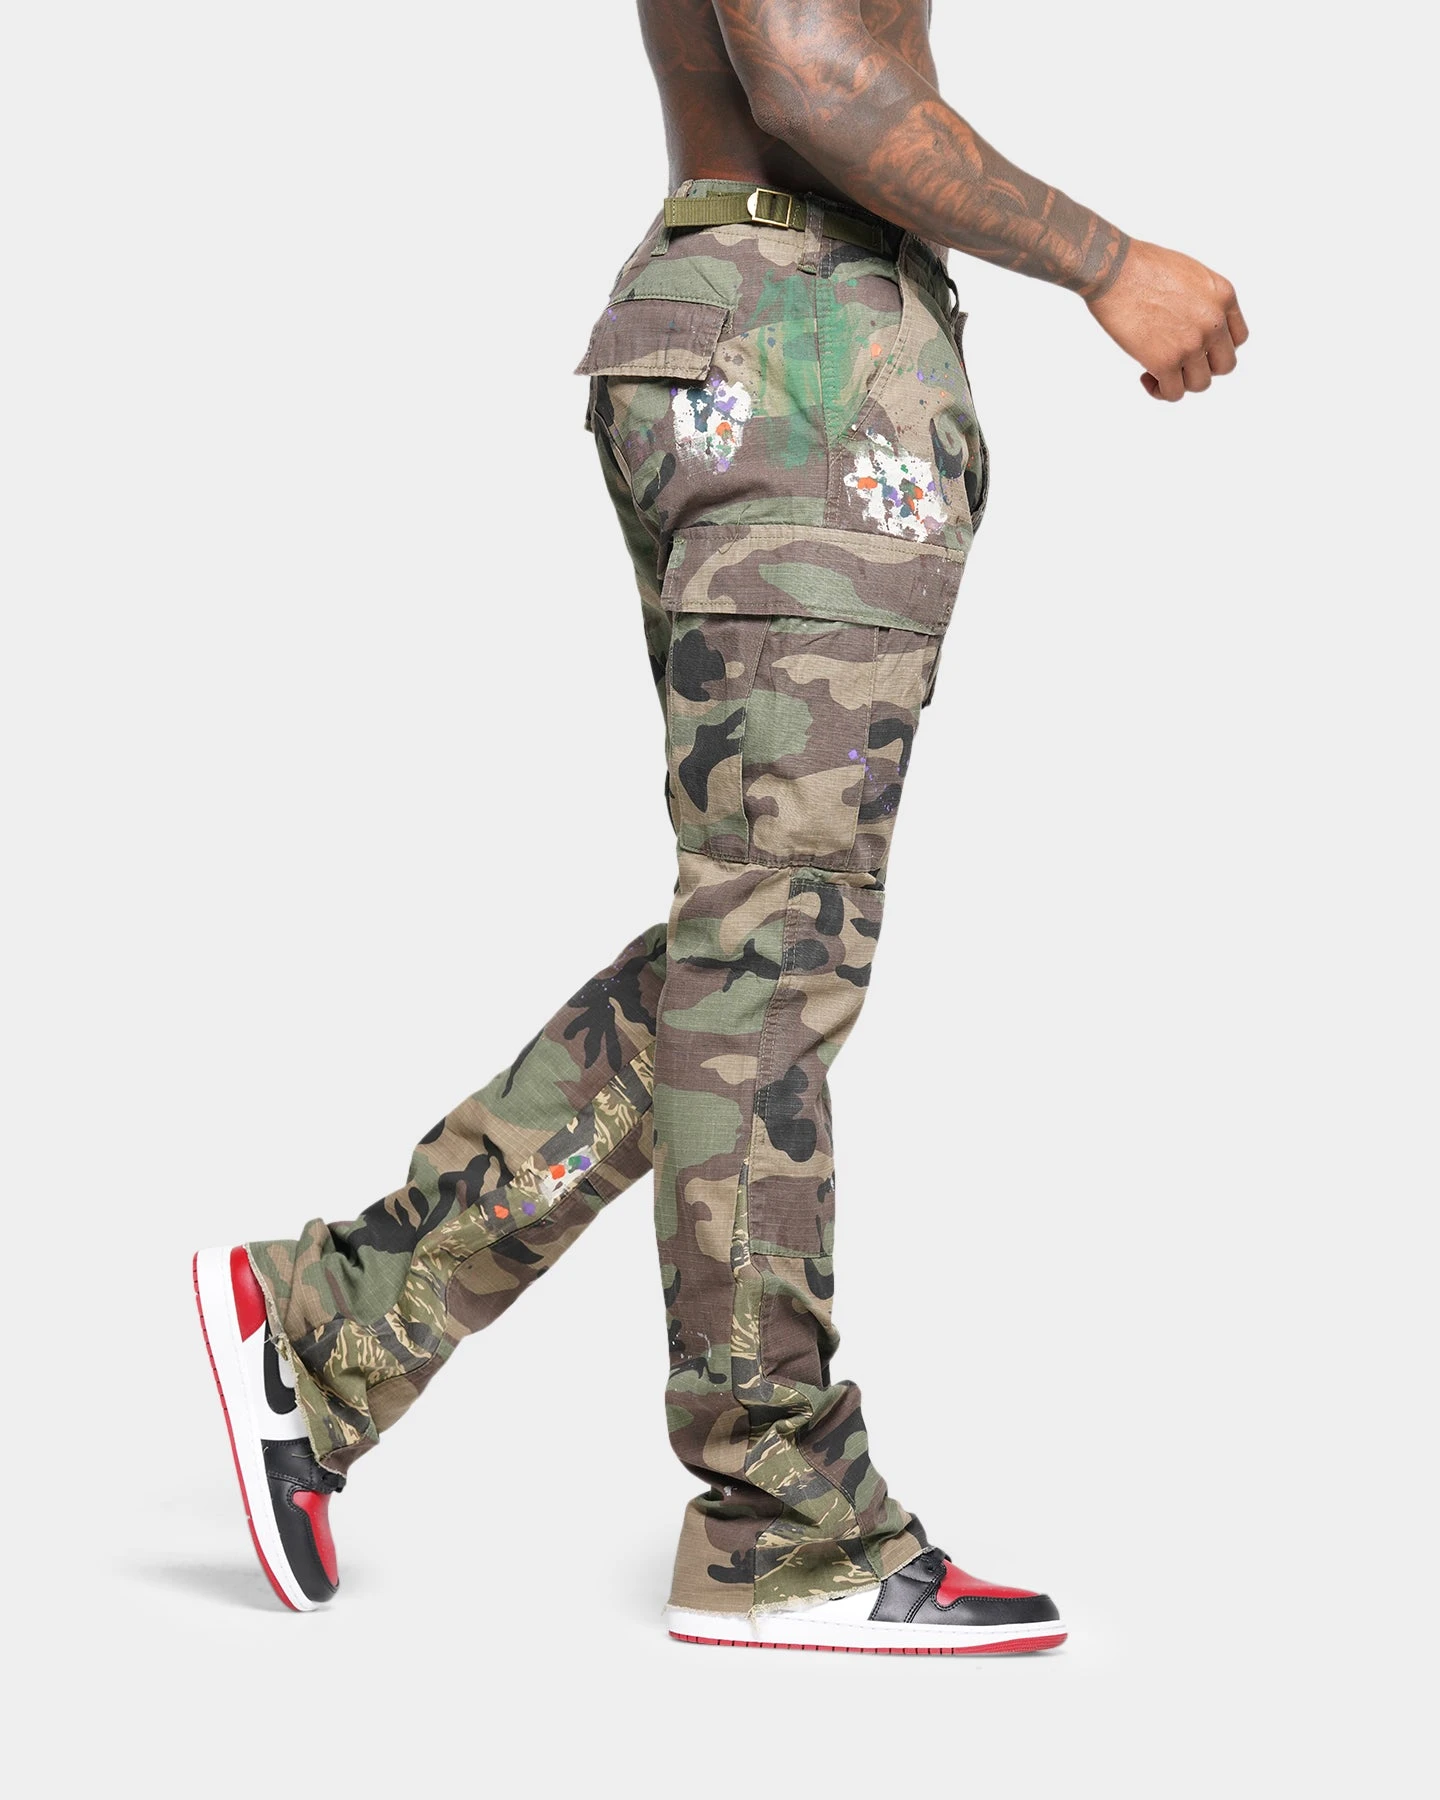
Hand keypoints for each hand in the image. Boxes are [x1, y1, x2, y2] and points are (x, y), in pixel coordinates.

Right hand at [1087, 240, 1247, 400]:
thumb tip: (1196, 324)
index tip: (1197, 348)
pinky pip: (1173, 393)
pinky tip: (1146, 376)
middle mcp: (1214, 322)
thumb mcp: (1191, 273)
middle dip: (1203, 367)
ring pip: (1200, 384)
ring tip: (1159, 370)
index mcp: (1224, 296)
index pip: (1238, 338)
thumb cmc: (1142, 265)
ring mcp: (1192, 344)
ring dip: (1181, 381)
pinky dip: (1160, 390)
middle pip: (1225, 365)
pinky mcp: (1166, 362)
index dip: (1217, 348)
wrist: (1115, 270)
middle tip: (1180, 362)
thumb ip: (1204, 300)